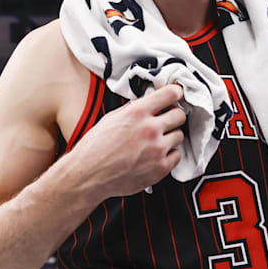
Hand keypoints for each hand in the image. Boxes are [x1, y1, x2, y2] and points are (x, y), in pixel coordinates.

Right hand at [69, 84, 185, 198]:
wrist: (88, 175)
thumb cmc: (94, 148)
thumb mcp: (110, 118)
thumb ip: (132, 109)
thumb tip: (147, 103)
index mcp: (137, 112)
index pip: (171, 93)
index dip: (176, 93)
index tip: (177, 95)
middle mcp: (150, 128)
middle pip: (180, 114)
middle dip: (173, 116)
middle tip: (166, 121)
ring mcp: (157, 149)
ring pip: (180, 135)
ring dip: (170, 137)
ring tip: (156, 142)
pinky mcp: (160, 168)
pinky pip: (177, 155)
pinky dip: (169, 155)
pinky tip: (156, 155)